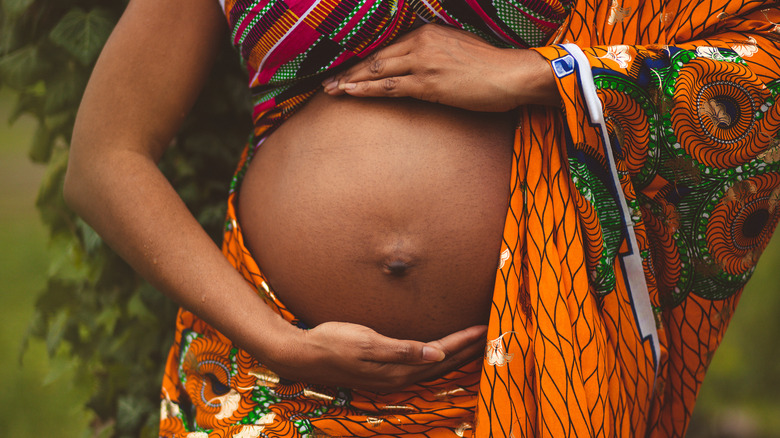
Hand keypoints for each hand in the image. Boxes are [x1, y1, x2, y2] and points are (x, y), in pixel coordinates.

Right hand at [264, 321, 486, 391]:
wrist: (304, 355)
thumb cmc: (333, 342)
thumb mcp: (366, 342)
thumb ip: (402, 350)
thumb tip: (436, 355)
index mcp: (397, 371)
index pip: (441, 355)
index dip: (463, 343)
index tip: (483, 329)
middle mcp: (398, 379)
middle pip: (443, 366)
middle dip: (468, 352)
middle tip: (489, 337)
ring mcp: (390, 379)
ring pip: (434, 369)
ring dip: (456, 358)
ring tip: (474, 346)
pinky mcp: (384, 374)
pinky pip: (421, 369)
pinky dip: (438, 361)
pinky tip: (440, 354)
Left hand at [321, 24, 558, 111]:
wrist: (511, 75)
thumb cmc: (489, 66)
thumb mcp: (458, 48)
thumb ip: (434, 51)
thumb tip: (417, 63)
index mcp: (427, 31)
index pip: (387, 47)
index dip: (364, 61)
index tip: (347, 70)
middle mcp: (421, 43)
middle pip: (376, 57)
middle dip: (349, 71)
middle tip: (327, 83)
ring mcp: (424, 62)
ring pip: (377, 71)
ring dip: (351, 81)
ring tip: (331, 91)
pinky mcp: (429, 83)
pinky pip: (390, 87)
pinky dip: (367, 90)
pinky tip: (350, 93)